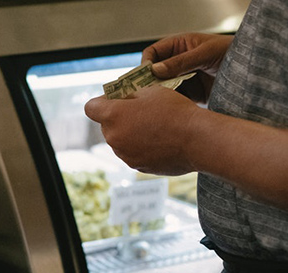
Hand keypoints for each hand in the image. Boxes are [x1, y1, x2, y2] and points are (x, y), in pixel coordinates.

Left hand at [84, 86, 200, 175]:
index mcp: (112, 116)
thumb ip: (129, 96)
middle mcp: (113, 138)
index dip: (101, 102)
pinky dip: (140, 147)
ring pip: (119, 140)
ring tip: (153, 127)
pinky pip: (132, 153)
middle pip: (106, 126)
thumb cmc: (174, 111)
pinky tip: (159, 140)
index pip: (91, 108)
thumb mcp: (150, 91)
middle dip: (117, 118)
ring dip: (129, 133)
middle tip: (139, 111)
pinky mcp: (136, 166)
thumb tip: (122, 100)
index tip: (117, 99)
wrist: (196, 139)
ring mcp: (124, 155)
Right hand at [142, 33, 233, 102]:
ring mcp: (184, 80)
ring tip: (158, 104)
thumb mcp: (206, 53)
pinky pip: (175, 100)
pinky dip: (171, 105)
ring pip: (162, 89)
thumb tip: (155, 70)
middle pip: (154, 74)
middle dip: (149, 83)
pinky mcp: (191, 96)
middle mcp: (178, 64)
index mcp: (179, 46)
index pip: (153, 53)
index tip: (145, 76)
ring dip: (159, 96)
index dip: (146, 63)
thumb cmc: (232, 53)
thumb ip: (181, 61)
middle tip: (146, 94)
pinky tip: (170, 110)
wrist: (253, 74)